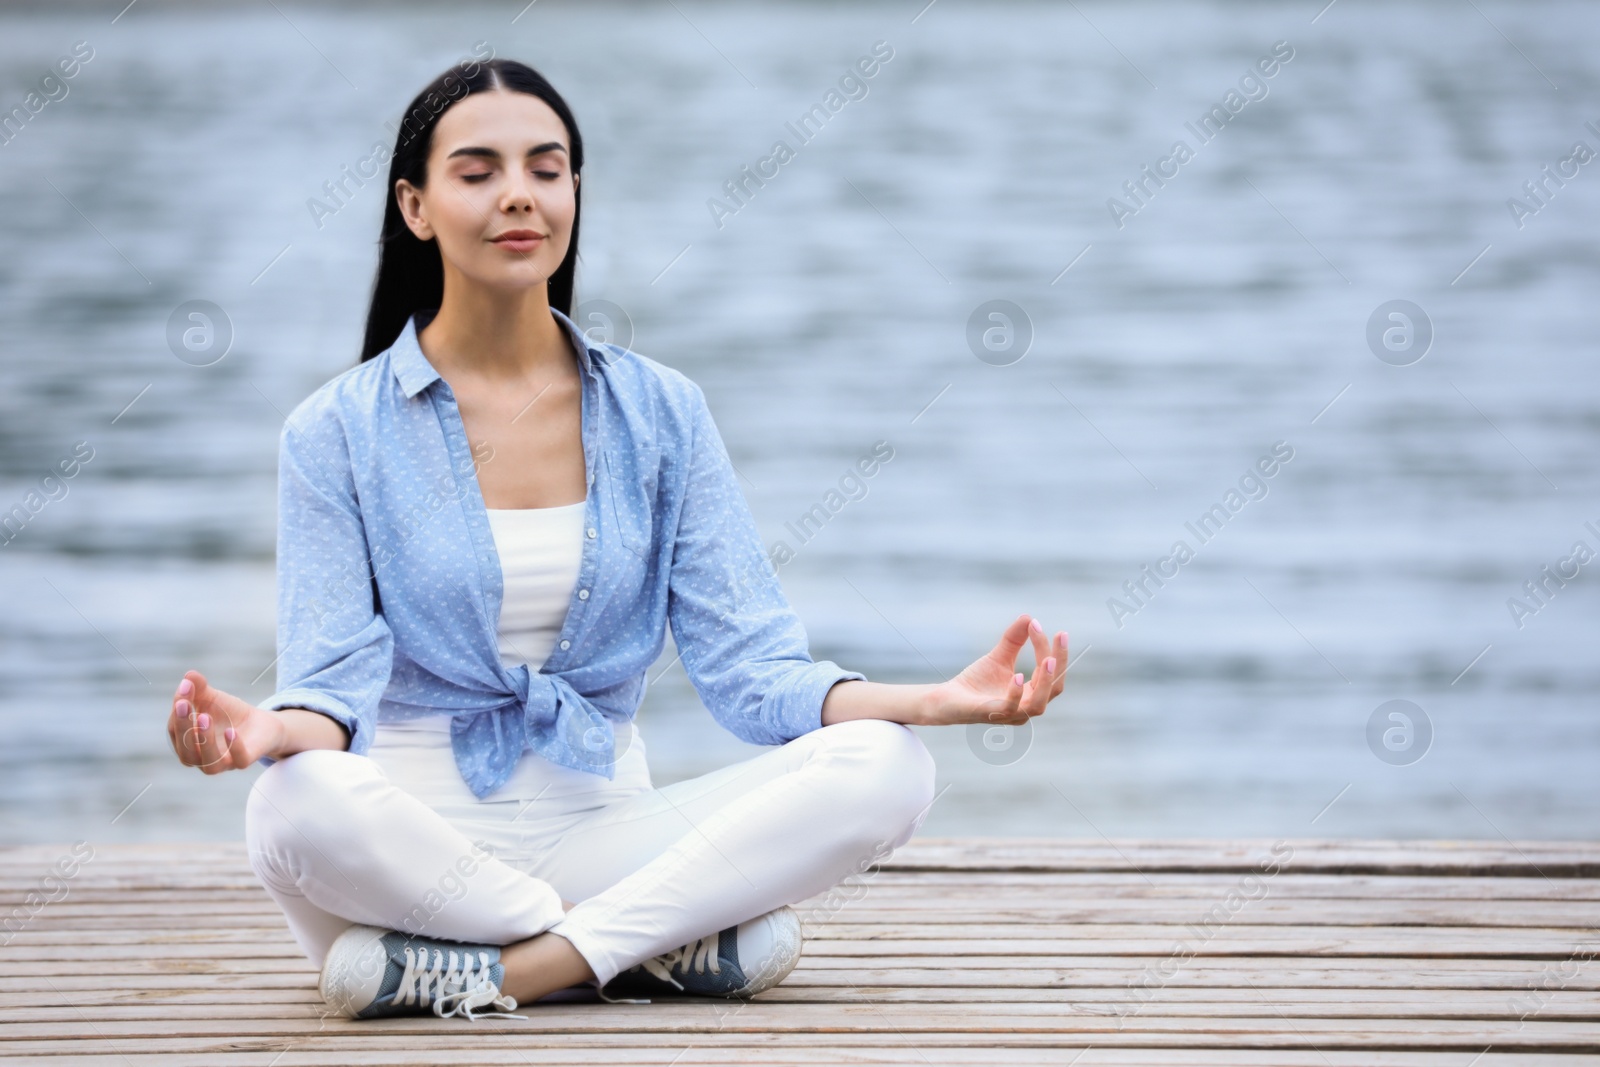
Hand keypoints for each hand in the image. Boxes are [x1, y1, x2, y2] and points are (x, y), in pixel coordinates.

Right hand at [168, 670, 284, 773]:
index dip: (177, 711)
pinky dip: (234, 747)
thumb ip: (199, 688)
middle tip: (184, 704)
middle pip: (186, 753)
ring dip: (205, 740)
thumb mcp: (212, 698)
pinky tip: (231, 730)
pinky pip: (239, 761)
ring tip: (205, 716)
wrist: (261, 723)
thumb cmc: (229, 713)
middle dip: (183, 727)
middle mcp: (202, 759)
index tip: (185, 688)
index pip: (175, 731)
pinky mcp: (245, 761)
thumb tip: (189, 675)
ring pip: (209, 764)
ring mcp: (224, 763)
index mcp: (187, 744)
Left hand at [924, 614, 1066, 726]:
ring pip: (1038, 704)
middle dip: (1059, 662)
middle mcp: (1026, 708)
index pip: (1050, 673)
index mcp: (1031, 694)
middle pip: (1053, 688)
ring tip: (1048, 660)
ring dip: (1046, 682)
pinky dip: (1016, 692)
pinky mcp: (991, 714)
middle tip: (1060, 636)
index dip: (1052, 649)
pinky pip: (1010, 708)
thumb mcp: (999, 657)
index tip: (1040, 624)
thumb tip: (1029, 617)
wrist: (948, 698)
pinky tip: (1017, 675)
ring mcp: (1010, 715)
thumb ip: (1014, 640)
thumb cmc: (977, 682)